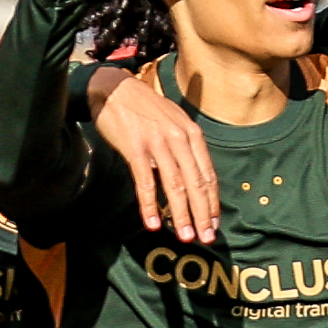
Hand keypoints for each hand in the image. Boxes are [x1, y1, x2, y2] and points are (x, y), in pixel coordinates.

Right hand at [86, 64, 218, 241]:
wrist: (113, 89)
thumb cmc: (143, 109)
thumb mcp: (173, 122)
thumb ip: (185, 147)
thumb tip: (193, 178)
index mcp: (191, 133)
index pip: (208, 174)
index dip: (213, 202)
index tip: (214, 224)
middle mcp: (179, 138)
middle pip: (196, 183)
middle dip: (203, 214)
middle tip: (206, 238)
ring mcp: (158, 143)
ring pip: (175, 186)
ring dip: (181, 215)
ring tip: (185, 236)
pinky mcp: (136, 148)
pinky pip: (146, 183)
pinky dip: (150, 206)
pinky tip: (153, 224)